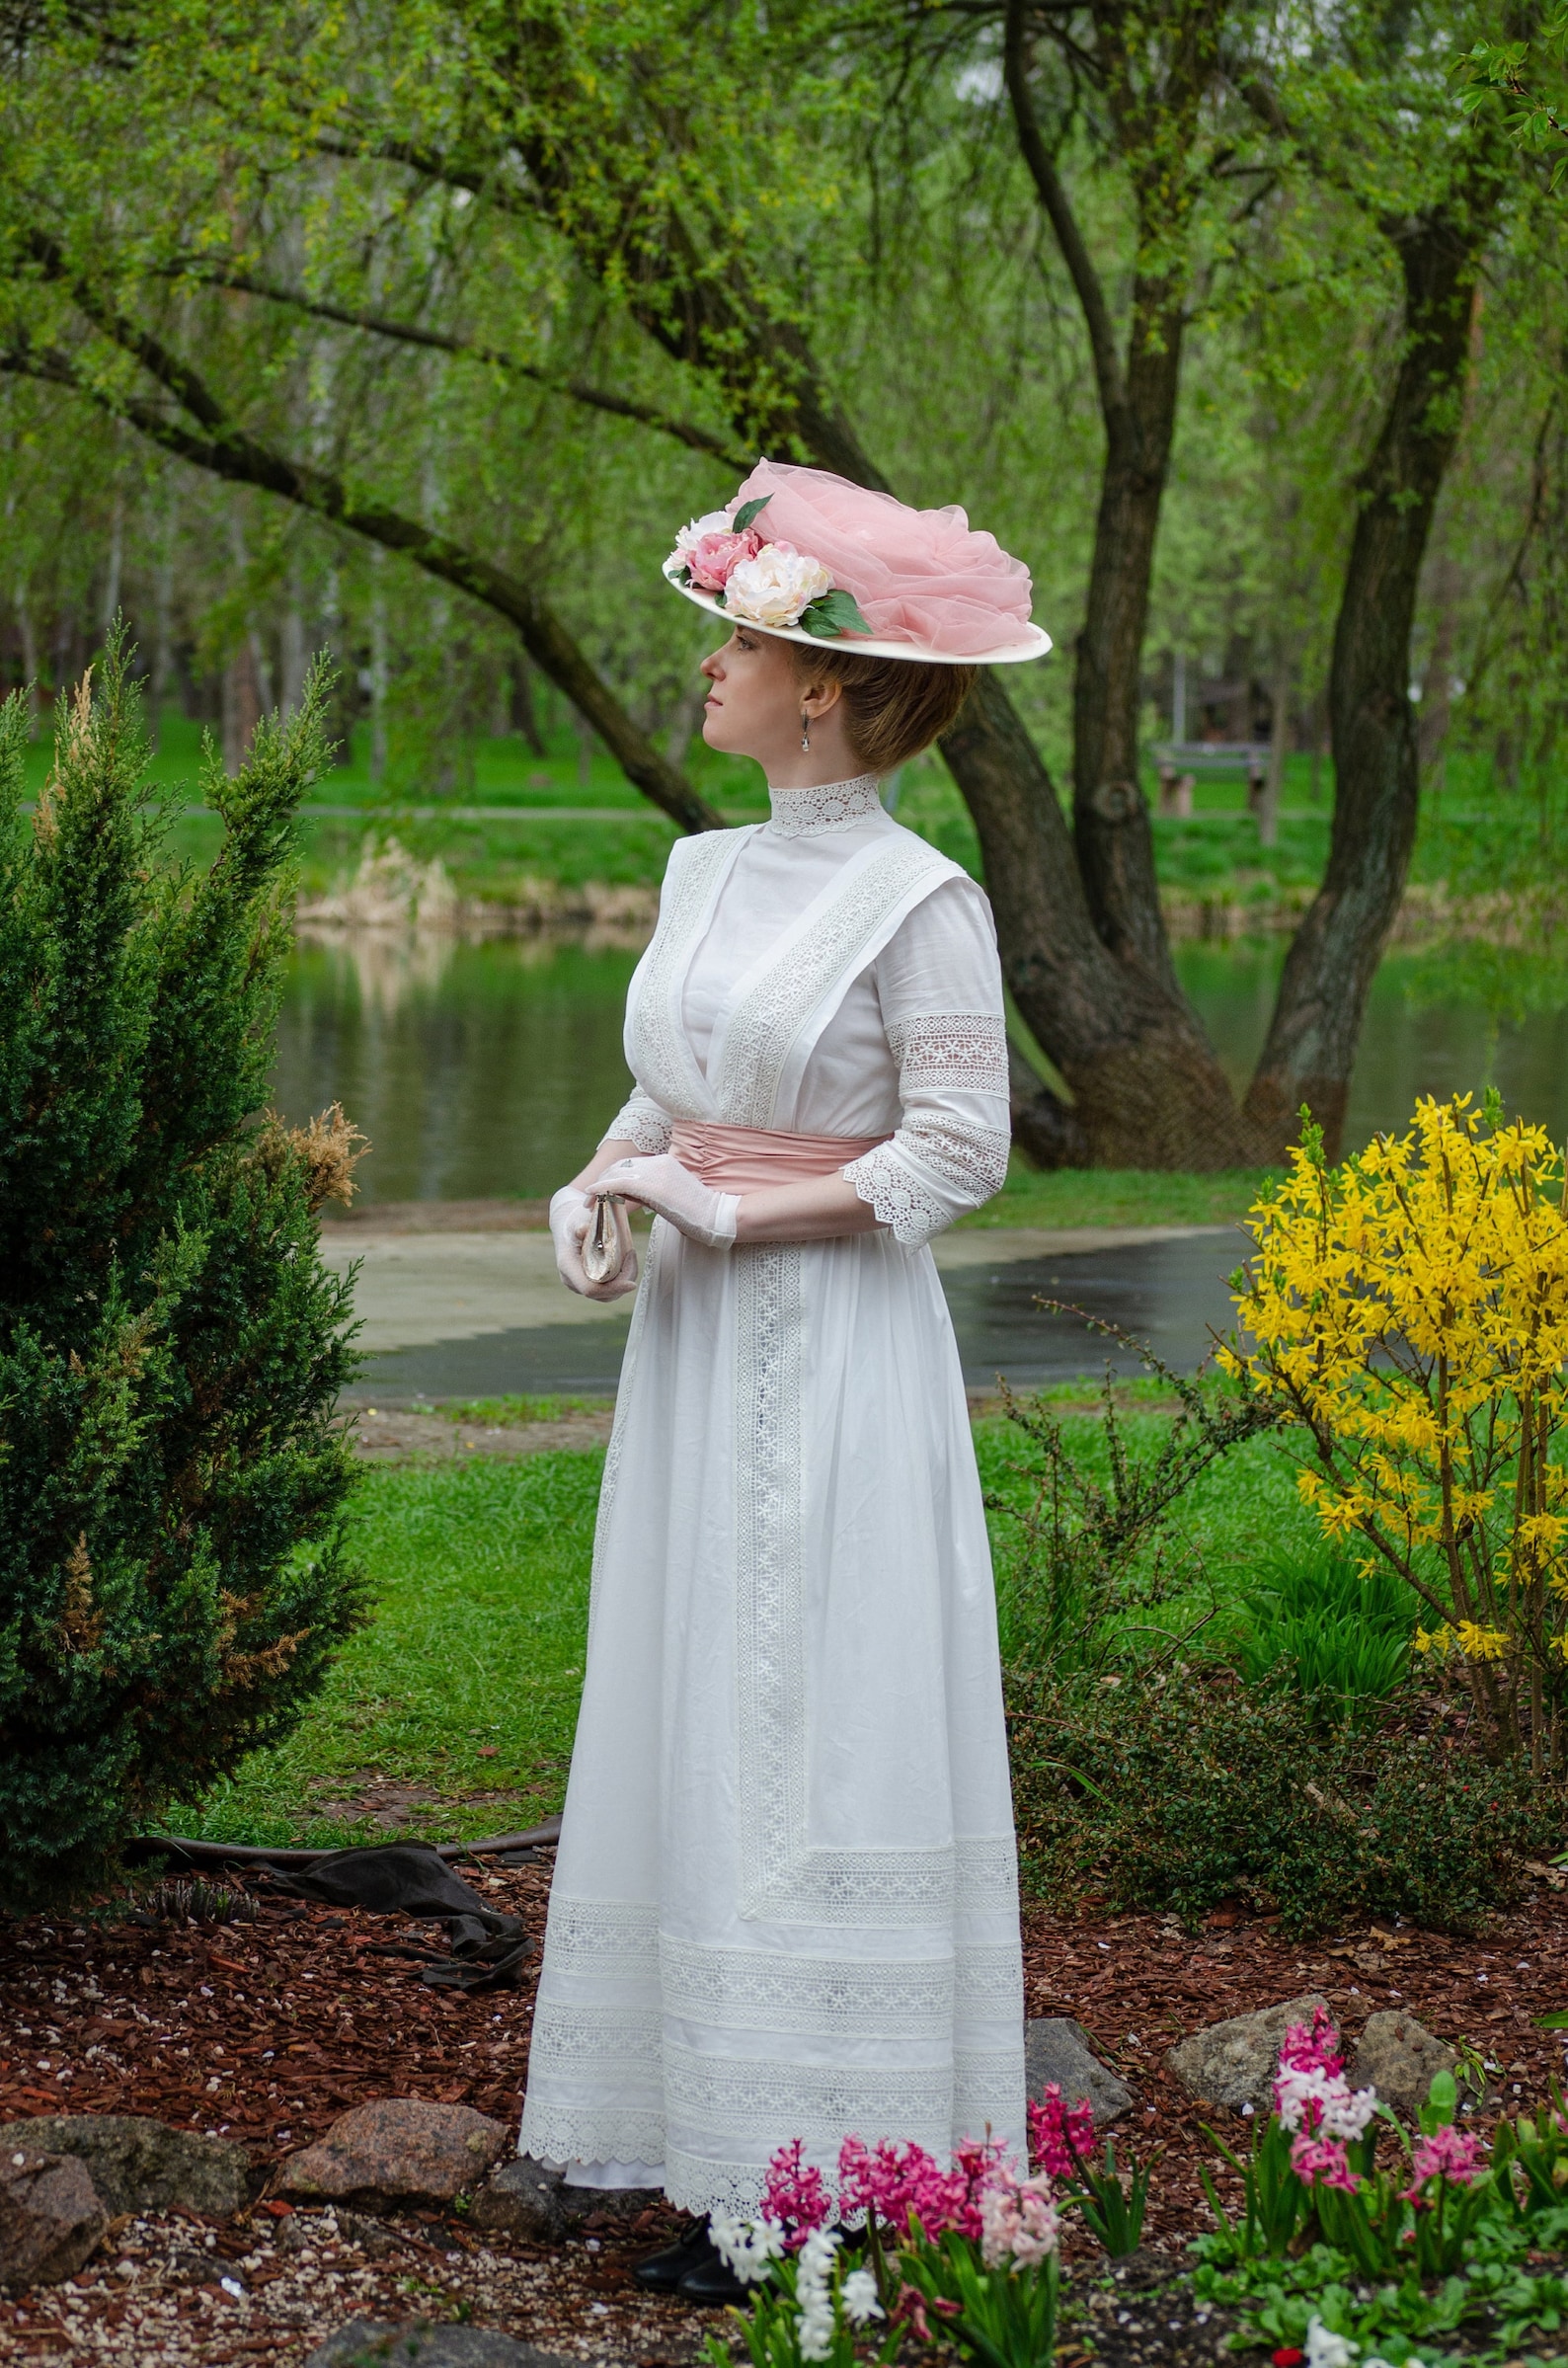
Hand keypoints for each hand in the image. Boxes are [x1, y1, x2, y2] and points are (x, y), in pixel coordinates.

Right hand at [550, 1184, 639, 1300]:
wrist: (567, 1227)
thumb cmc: (573, 1222)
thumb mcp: (576, 1221)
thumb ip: (580, 1225)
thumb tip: (583, 1230)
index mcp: (568, 1267)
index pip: (591, 1289)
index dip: (613, 1289)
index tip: (632, 1284)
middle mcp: (572, 1281)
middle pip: (603, 1295)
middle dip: (623, 1281)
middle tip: (631, 1255)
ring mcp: (579, 1285)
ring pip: (608, 1295)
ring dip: (624, 1280)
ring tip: (630, 1257)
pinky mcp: (588, 1284)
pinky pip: (607, 1290)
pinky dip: (620, 1280)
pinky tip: (626, 1263)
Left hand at [594, 1154, 738, 1251]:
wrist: (716, 1218)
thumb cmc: (697, 1215)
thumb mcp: (671, 1198)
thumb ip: (651, 1193)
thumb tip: (633, 1199)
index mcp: (664, 1162)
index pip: (630, 1165)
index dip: (612, 1177)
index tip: (602, 1192)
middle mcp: (658, 1162)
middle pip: (620, 1167)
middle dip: (602, 1181)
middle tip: (590, 1198)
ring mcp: (655, 1172)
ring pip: (616, 1174)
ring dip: (599, 1187)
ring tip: (588, 1202)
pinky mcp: (650, 1186)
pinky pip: (617, 1184)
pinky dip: (601, 1189)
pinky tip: (591, 1197)